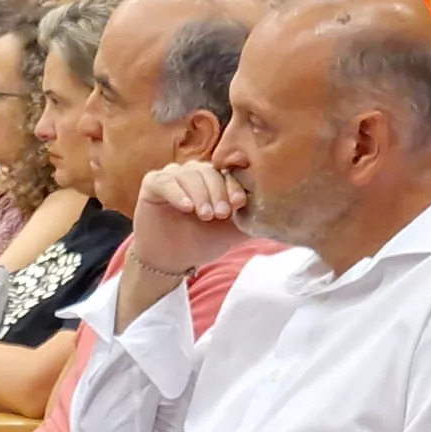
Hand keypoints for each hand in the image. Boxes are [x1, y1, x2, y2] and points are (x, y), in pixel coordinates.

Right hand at [129, 161, 251, 284]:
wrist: (171, 260)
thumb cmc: (200, 242)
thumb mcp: (231, 231)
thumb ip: (250, 219)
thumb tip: (278, 214)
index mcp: (214, 180)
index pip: (227, 173)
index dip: (233, 186)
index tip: (239, 204)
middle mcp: (193, 174)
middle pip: (208, 171)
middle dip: (217, 192)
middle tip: (221, 213)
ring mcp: (172, 176)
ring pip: (189, 174)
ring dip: (200, 194)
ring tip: (205, 215)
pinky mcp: (153, 184)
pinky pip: (166, 181)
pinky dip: (177, 193)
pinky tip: (187, 207)